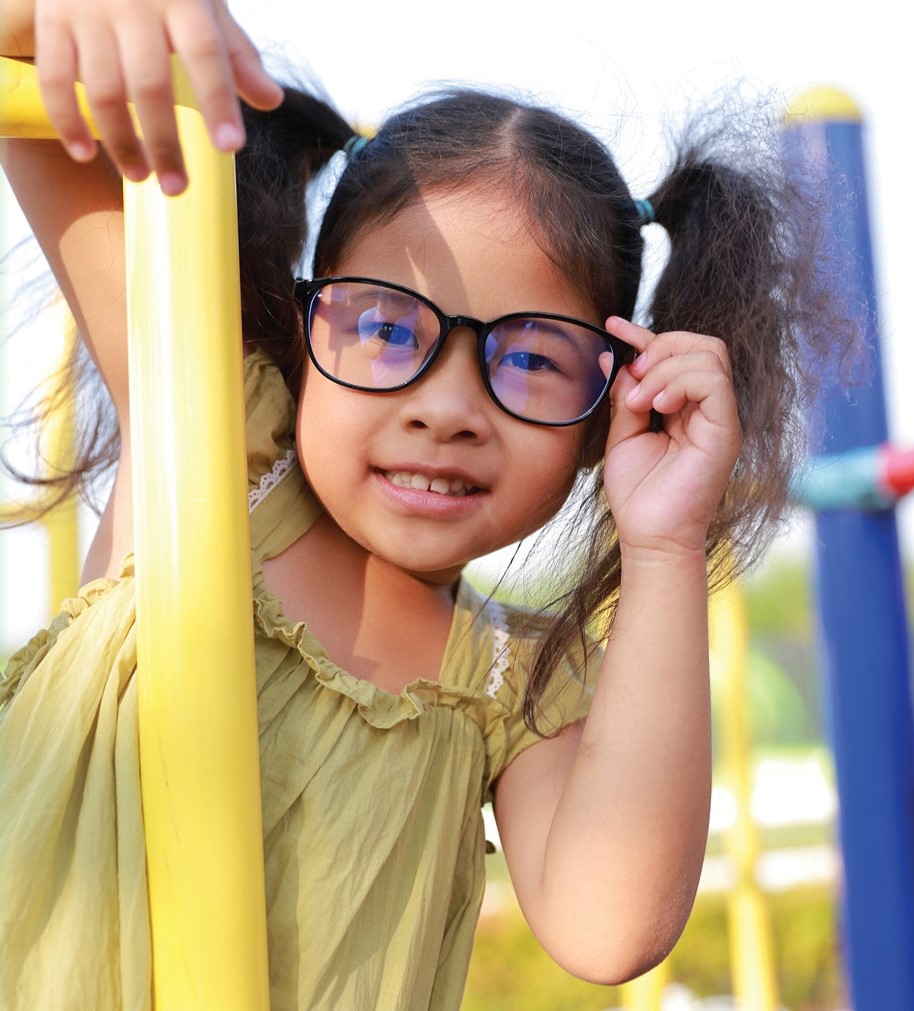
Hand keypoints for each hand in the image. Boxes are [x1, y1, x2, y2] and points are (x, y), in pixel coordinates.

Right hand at [35, 0, 283, 192]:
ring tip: (140, 177)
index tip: (231, 147)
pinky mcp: (52, 18)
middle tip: (178, 189)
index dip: (218, 102)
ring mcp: (88, 10)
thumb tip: (271, 101)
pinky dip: (67, 120)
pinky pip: (54, 76)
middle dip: (165, 143)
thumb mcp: (205, 6)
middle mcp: (133, 3)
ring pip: (102, 88)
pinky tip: (84, 154)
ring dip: (120, 141)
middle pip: (150, 84)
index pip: (205, 55)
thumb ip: (235, 55)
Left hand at [601, 317, 741, 559]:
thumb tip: (613, 358)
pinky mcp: (726, 431)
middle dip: (660, 347)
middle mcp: (708, 408)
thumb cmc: (638, 493)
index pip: (677, 353)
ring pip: (709, 356)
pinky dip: (679, 383)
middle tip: (633, 377)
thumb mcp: (622, 435)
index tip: (611, 325)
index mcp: (685, 407)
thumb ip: (624, 397)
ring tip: (639, 403)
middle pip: (702, 344)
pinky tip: (655, 407)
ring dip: (664, 370)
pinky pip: (714, 382)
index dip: (645, 334)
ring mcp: (720, 418)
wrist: (649, 536)